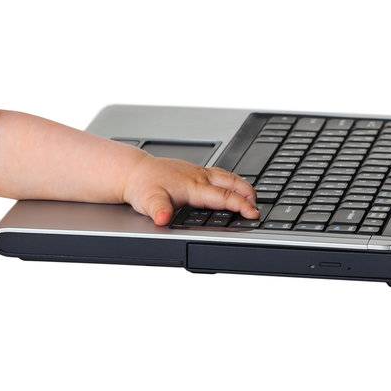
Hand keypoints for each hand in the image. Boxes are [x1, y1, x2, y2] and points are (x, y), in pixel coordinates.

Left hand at [120, 155, 258, 225]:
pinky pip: (218, 173)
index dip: (241, 205)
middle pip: (231, 182)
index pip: (224, 196)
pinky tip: (231, 186)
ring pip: (226, 175)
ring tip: (253, 195)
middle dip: (248, 193)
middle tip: (258, 206)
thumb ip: (159, 211)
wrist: (132, 171)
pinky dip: (231, 180)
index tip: (254, 213)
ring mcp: (196, 172)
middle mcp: (198, 176)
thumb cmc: (142, 186)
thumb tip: (163, 219)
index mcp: (193, 186)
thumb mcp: (148, 202)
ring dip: (242, 185)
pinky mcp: (193, 170)